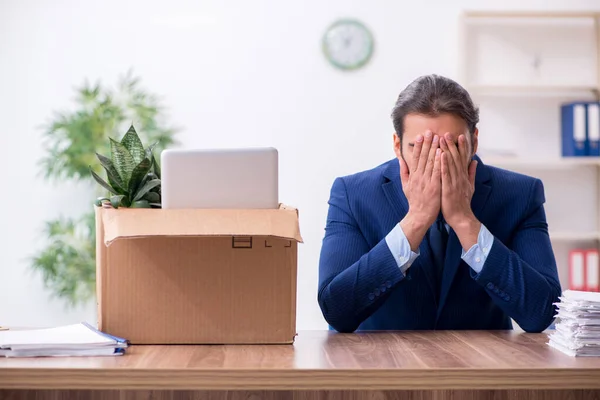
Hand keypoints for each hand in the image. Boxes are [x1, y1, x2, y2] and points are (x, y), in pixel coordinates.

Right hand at [399, 131, 440, 250]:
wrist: (419, 216)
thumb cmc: (414, 201)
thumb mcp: (405, 185)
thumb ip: (404, 171)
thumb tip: (401, 160)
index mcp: (413, 175)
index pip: (415, 157)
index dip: (418, 146)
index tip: (421, 135)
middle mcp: (418, 176)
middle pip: (423, 157)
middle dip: (426, 143)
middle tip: (430, 131)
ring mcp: (426, 181)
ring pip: (430, 162)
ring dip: (433, 149)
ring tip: (437, 137)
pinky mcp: (434, 186)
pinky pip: (437, 172)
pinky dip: (439, 162)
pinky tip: (442, 153)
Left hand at [439, 132, 479, 248]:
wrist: (461, 217)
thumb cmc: (462, 202)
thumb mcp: (470, 186)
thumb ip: (471, 173)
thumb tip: (475, 162)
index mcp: (463, 176)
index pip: (462, 158)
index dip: (461, 146)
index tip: (459, 135)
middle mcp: (460, 177)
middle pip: (456, 158)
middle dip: (452, 145)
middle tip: (448, 132)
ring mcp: (455, 182)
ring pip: (450, 163)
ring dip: (447, 150)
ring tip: (443, 139)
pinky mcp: (449, 188)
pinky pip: (446, 174)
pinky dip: (444, 164)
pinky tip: (441, 155)